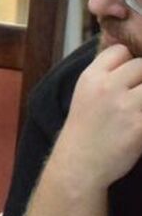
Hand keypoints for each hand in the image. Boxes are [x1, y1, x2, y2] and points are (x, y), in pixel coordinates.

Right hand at [54, 44, 141, 190]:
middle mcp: (107, 87)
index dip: (128, 62)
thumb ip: (104, 74)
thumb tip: (131, 58)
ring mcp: (125, 106)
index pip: (120, 51)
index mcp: (90, 77)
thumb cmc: (85, 129)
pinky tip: (139, 125)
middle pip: (141, 65)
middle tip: (136, 98)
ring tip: (137, 109)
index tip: (128, 79)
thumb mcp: (85, 94)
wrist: (79, 164)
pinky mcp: (140, 126)